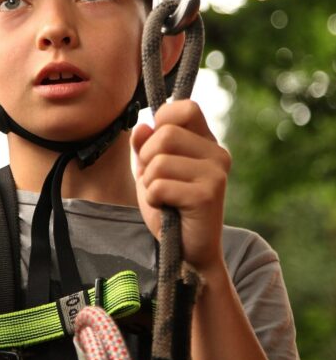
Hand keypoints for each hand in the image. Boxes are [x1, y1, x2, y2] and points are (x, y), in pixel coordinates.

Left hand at [132, 100, 230, 273]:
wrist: (188, 252)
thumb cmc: (169, 206)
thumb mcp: (150, 170)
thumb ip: (144, 145)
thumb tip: (142, 126)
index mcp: (206, 142)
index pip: (187, 107)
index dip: (163, 119)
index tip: (156, 142)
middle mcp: (217, 153)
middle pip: (166, 133)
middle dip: (147, 158)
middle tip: (156, 180)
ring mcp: (216, 173)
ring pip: (159, 161)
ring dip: (149, 182)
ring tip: (164, 197)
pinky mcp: (208, 195)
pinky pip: (160, 185)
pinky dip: (154, 199)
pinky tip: (168, 209)